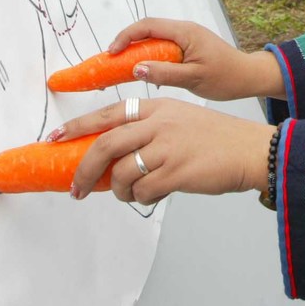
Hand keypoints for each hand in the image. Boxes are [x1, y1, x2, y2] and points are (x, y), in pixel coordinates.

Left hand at [60, 98, 274, 203]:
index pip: (107, 114)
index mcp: (156, 107)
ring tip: (130, 194)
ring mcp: (167, 147)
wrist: (250, 150)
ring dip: (120, 191)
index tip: (54, 138)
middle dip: (84, 170)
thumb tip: (116, 160)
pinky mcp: (177, 172)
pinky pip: (144, 191)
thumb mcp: (180, 120)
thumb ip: (148, 131)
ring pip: (123, 173)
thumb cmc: (216, 139)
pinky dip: (142, 198)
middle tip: (76, 188)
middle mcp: (158, 123)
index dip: (77, 127)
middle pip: (105, 145)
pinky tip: (154, 195)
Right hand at [106, 18, 283, 100]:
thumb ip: (165, 73)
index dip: (126, 37)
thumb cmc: (227, 77)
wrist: (249, 77)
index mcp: (185, 32)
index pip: (147, 26)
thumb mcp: (194, 78)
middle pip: (147, 32)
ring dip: (137, 53)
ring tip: (121, 70)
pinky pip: (162, 49)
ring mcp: (185, 39)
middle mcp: (183, 31)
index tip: (112, 52)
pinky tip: (145, 74)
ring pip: (153, 41)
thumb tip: (136, 69)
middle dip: (127, 45)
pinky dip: (150, 59)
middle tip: (111, 63)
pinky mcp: (187, 48)